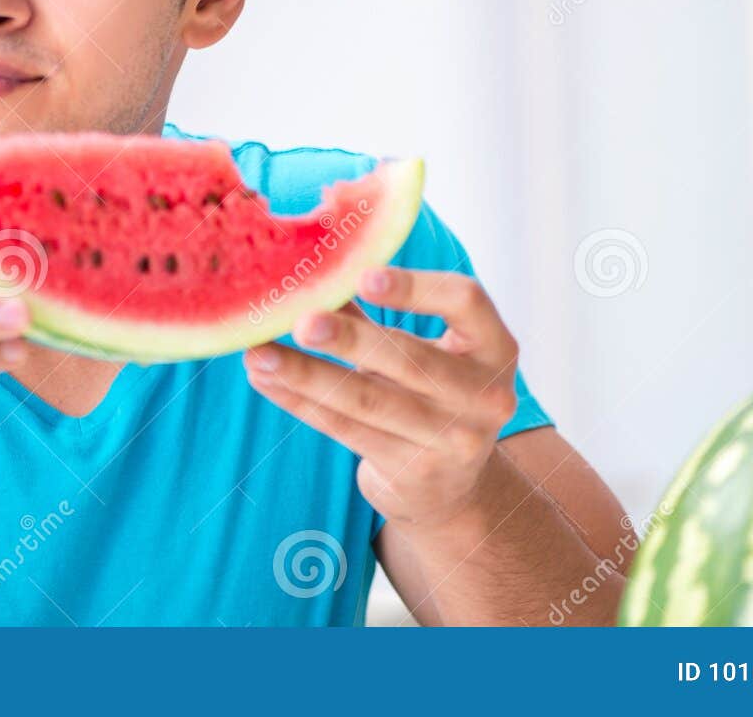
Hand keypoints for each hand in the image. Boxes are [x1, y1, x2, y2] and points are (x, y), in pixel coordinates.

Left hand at [243, 268, 519, 530]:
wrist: (450, 488)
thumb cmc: (426, 394)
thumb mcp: (417, 350)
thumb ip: (369, 311)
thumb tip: (308, 263)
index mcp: (494, 346)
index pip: (465, 301)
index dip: (414, 287)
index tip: (361, 277)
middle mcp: (484, 394)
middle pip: (409, 358)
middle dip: (349, 338)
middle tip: (299, 321)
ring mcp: (453, 439)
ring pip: (368, 400)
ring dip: (306, 374)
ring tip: (258, 353)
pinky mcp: (413, 471)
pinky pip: (345, 429)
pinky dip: (299, 401)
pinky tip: (266, 380)